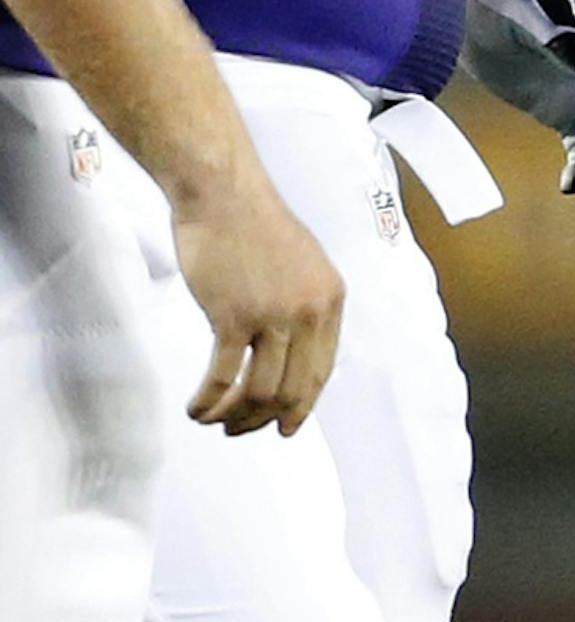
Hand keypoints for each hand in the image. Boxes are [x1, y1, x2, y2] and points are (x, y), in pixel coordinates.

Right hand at [172, 177, 344, 437]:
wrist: (221, 191)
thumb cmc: (251, 222)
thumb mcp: (302, 263)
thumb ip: (303, 303)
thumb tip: (292, 347)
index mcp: (330, 300)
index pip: (322, 371)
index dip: (303, 405)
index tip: (285, 426)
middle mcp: (309, 312)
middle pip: (294, 389)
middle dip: (267, 420)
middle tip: (241, 431)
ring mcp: (273, 316)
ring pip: (260, 391)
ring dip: (235, 417)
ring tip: (214, 422)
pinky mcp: (233, 316)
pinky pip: (224, 377)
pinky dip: (209, 401)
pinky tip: (195, 409)